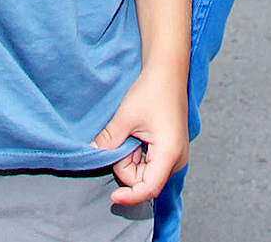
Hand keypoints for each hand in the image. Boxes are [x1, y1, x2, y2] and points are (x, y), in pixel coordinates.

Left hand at [92, 65, 187, 207]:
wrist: (167, 72)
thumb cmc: (152, 90)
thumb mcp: (126, 116)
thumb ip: (109, 140)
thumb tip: (93, 153)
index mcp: (169, 153)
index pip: (148, 188)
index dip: (130, 196)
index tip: (112, 198)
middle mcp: (177, 159)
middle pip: (144, 180)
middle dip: (126, 165)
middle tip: (123, 137)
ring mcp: (176, 156)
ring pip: (145, 172)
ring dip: (131, 158)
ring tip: (132, 132)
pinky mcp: (172, 151)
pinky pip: (149, 164)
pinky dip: (137, 154)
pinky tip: (137, 135)